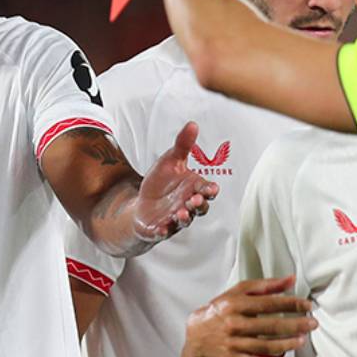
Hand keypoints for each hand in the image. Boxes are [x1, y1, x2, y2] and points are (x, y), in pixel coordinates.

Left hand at [131, 121, 217, 241]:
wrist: (143, 203)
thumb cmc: (162, 182)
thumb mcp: (170, 161)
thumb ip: (182, 145)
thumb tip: (193, 124)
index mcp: (193, 188)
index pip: (206, 190)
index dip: (210, 190)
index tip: (212, 189)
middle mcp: (188, 205)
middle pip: (200, 208)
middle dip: (199, 204)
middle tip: (195, 199)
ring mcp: (175, 219)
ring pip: (184, 221)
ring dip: (184, 218)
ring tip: (181, 213)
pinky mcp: (161, 228)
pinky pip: (164, 232)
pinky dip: (163, 231)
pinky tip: (160, 228)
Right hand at [184, 275, 315, 356]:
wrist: (196, 335)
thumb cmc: (221, 310)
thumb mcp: (237, 293)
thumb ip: (265, 286)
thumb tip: (291, 279)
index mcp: (235, 304)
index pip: (268, 303)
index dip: (290, 304)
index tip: (307, 306)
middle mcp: (233, 324)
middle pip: (270, 326)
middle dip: (295, 325)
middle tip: (312, 323)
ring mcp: (233, 344)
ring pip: (266, 346)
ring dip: (288, 344)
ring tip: (303, 340)